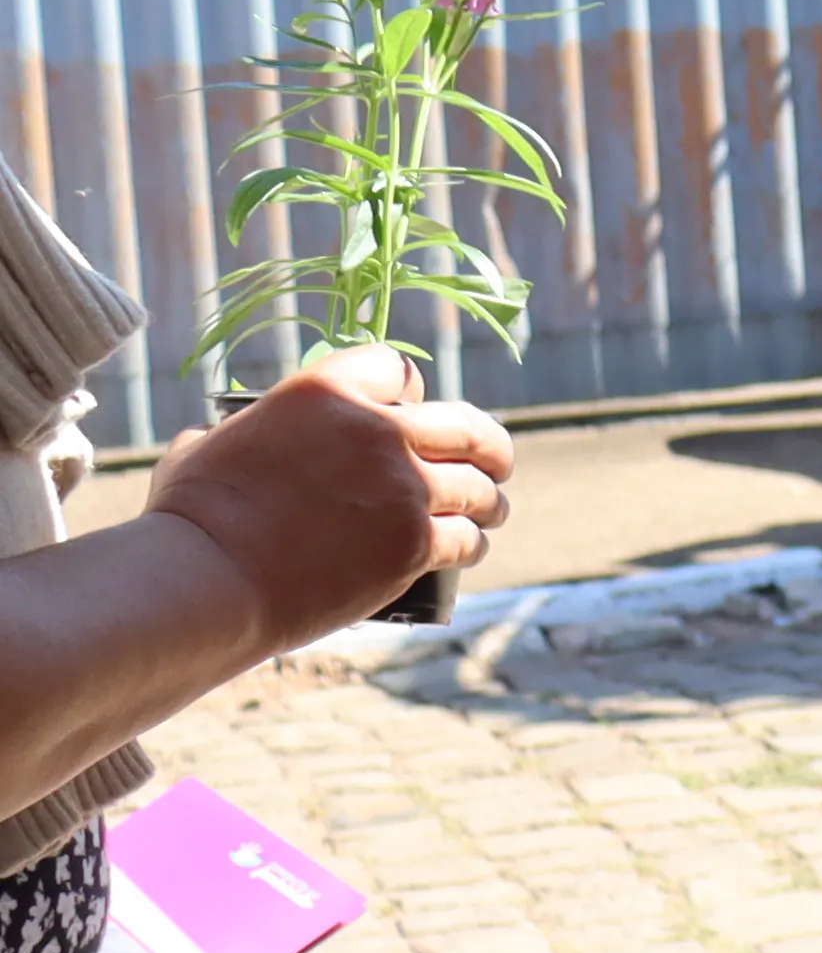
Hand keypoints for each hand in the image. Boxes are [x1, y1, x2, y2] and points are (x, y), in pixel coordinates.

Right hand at [146, 347, 507, 643]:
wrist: (206, 581)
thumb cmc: (192, 516)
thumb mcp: (205, 446)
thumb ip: (234, 431)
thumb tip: (214, 434)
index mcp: (327, 390)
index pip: (399, 371)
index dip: (410, 392)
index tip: (415, 411)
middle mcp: (378, 430)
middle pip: (467, 426)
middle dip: (489, 445)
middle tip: (497, 462)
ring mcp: (403, 488)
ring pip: (478, 487)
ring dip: (489, 500)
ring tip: (490, 510)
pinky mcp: (414, 543)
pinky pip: (467, 538)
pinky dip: (473, 545)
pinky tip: (471, 549)